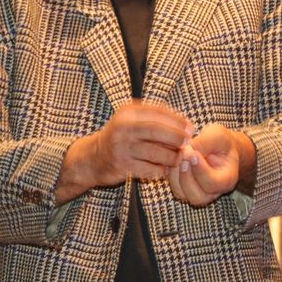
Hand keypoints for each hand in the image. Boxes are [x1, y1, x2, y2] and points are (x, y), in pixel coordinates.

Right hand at [55, 100, 190, 202]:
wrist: (92, 157)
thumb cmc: (119, 137)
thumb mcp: (130, 119)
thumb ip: (153, 116)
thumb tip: (184, 121)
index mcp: (128, 113)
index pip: (158, 112)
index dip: (177, 119)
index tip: (190, 126)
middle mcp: (123, 128)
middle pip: (157, 130)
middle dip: (176, 137)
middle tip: (188, 142)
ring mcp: (122, 147)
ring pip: (155, 152)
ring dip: (172, 156)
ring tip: (178, 158)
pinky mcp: (122, 166)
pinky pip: (149, 169)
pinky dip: (160, 169)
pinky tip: (165, 169)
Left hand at [168, 123, 255, 206]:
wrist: (219, 147)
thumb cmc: (221, 142)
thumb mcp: (218, 136)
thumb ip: (205, 142)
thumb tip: (188, 150)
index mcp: (227, 180)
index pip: (213, 183)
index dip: (200, 170)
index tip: (192, 153)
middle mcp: (213, 192)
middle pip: (197, 196)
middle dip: (186, 175)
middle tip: (183, 154)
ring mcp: (198, 193)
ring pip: (183, 194)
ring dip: (176, 174)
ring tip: (178, 154)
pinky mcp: (185, 189)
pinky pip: (175, 188)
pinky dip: (171, 174)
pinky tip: (174, 159)